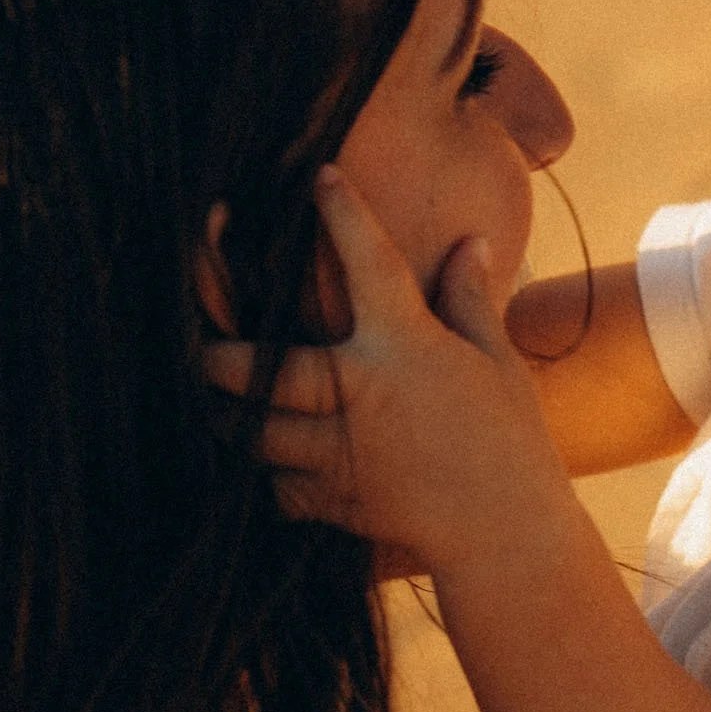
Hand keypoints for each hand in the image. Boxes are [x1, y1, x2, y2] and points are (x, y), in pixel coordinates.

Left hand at [201, 165, 573, 570]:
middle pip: (259, 368)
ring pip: (254, 432)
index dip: (342, 214)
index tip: (320, 179)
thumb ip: (469, 302)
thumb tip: (469, 244)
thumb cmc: (510, 442)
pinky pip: (279, 488)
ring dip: (232, 419)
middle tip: (199, 350)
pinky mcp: (332, 499)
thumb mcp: (496, 364)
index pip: (368, 262)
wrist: (507, 532)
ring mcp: (338, 451)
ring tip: (216, 406)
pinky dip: (272, 479)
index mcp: (404, 347)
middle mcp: (358, 393)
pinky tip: (275, 468)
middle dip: (216, 358)